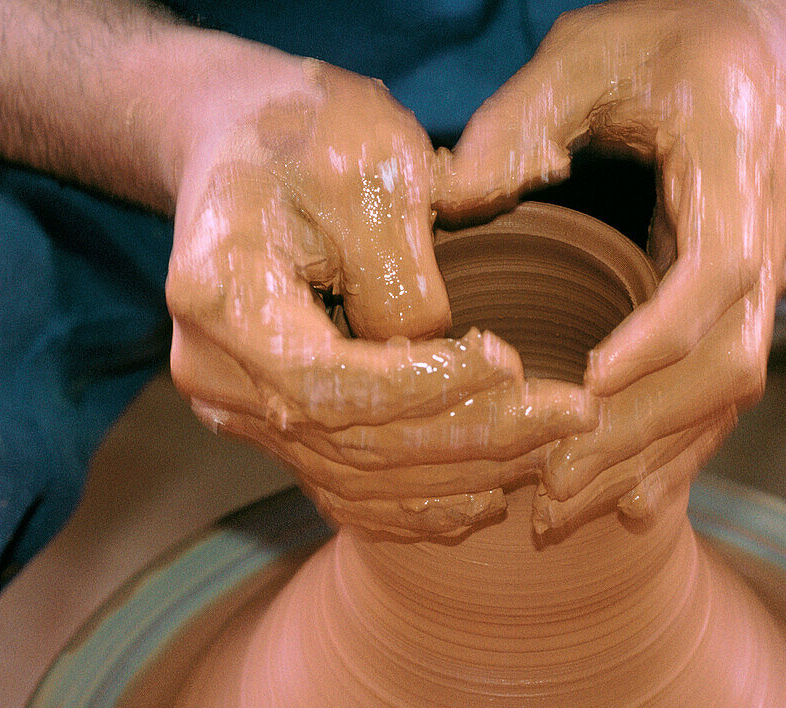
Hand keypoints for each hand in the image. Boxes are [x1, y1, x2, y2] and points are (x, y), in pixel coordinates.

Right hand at [165, 54, 596, 536]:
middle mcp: (215, 370)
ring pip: (356, 476)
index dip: (427, 392)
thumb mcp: (365, 166)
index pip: (331, 385)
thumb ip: (400, 274)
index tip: (513, 366)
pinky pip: (342, 482)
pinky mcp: (271, 415)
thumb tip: (444, 360)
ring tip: (547, 455)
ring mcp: (237, 402)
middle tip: (569, 418)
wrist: (237, 136)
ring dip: (458, 476)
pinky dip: (414, 501)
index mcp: (222, 299)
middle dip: (472, 437)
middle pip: (352, 442)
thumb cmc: (303, 129)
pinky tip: (483, 499)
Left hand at [442, 1, 785, 530]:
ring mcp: (764, 281)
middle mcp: (766, 237)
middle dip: (639, 431)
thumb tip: (453, 196)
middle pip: (725, 361)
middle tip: (551, 485)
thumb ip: (525, 117)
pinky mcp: (743, 308)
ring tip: (566, 512)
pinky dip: (673, 452)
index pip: (719, 270)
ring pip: (724, 396)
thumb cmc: (685, 43)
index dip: (659, 336)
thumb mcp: (596, 51)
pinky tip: (627, 502)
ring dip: (649, 459)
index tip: (588, 384)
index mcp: (737, 165)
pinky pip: (718, 395)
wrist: (781, 60)